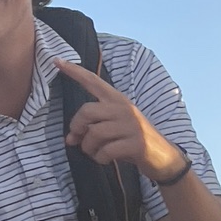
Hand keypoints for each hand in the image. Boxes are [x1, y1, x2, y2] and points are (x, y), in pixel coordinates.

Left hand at [55, 58, 185, 181]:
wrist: (163, 157)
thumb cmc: (131, 139)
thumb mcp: (113, 126)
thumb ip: (91, 127)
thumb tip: (69, 139)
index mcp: (117, 100)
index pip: (93, 81)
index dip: (74, 71)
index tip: (57, 61)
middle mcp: (124, 108)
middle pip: (86, 111)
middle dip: (76, 128)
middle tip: (77, 140)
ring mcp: (132, 125)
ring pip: (94, 133)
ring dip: (88, 148)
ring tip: (94, 152)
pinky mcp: (136, 143)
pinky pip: (106, 151)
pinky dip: (100, 158)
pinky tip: (105, 159)